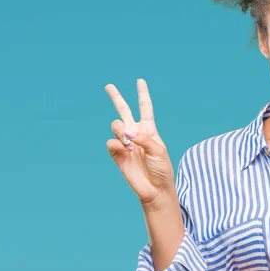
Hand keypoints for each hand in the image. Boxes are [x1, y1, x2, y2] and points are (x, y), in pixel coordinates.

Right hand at [105, 78, 174, 207]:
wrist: (154, 189)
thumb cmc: (161, 169)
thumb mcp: (158, 150)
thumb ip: (144, 138)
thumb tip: (127, 133)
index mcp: (149, 129)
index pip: (145, 107)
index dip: (142, 94)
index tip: (140, 81)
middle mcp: (136, 133)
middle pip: (124, 111)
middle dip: (116, 98)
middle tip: (108, 86)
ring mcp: (125, 143)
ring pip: (115, 126)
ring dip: (121, 131)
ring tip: (129, 144)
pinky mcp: (116, 154)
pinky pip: (111, 142)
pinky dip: (117, 145)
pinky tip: (126, 151)